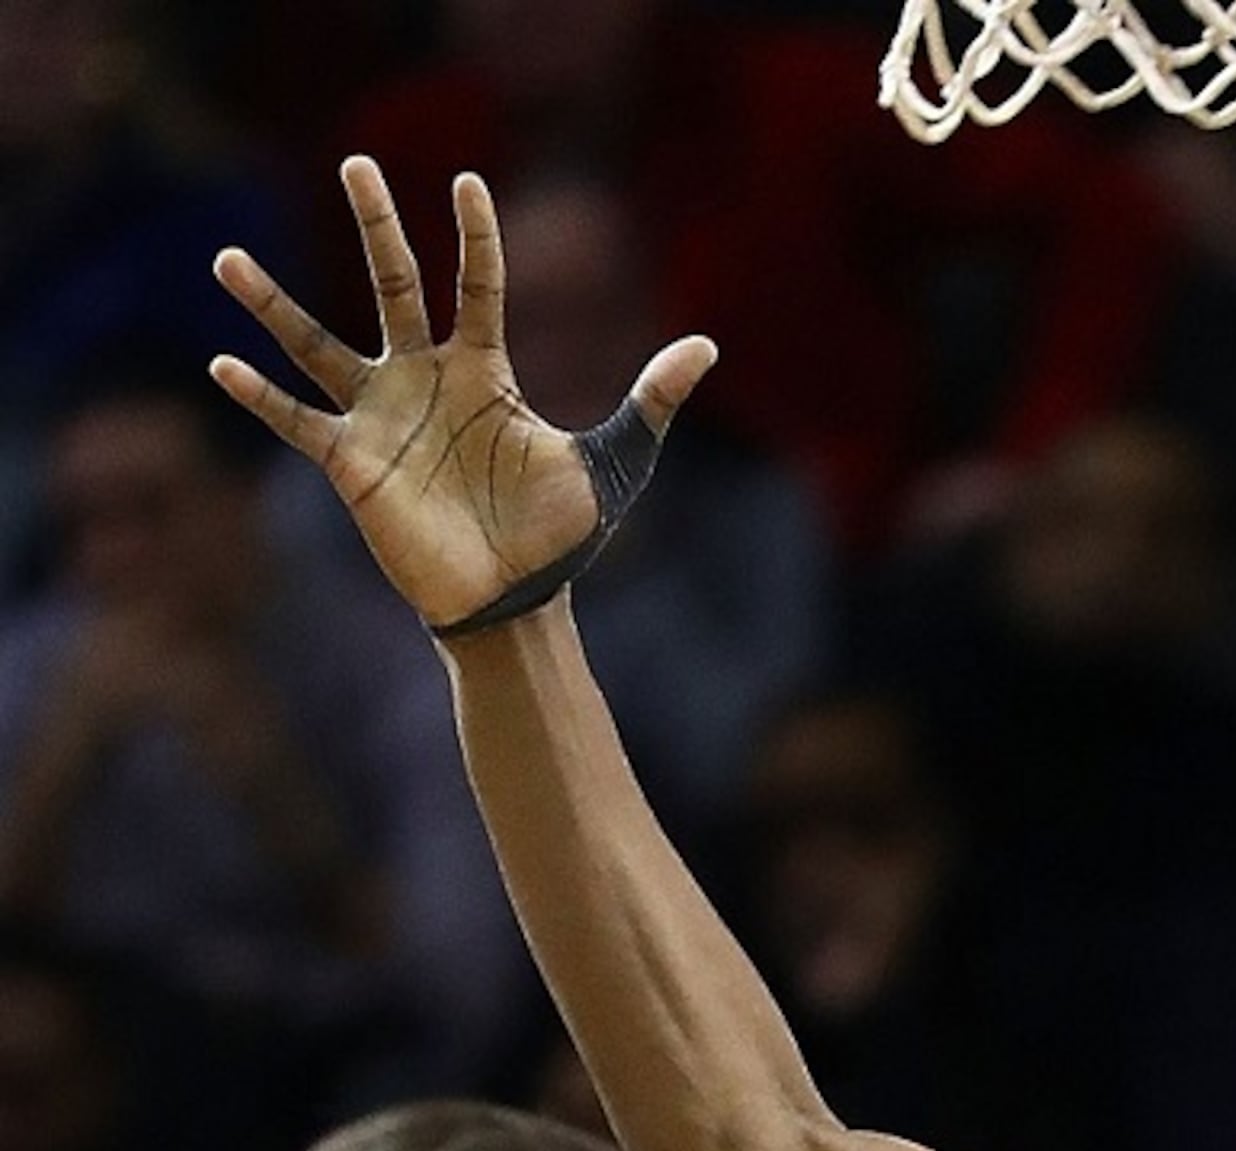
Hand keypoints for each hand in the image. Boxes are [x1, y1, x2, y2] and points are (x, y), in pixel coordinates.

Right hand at [210, 160, 714, 632]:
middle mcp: (424, 378)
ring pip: (316, 342)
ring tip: (224, 258)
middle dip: (376, 225)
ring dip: (271, 304)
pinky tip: (224, 365)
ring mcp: (381, 415)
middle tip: (357, 162)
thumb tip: (708, 347)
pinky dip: (260, 397)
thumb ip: (652, 403)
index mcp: (485, 370)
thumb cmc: (560, 534)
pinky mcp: (350, 461)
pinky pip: (295, 421)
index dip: (476, 234)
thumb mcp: (616, 463)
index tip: (467, 180)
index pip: (478, 283)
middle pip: (392, 282)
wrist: (516, 600)